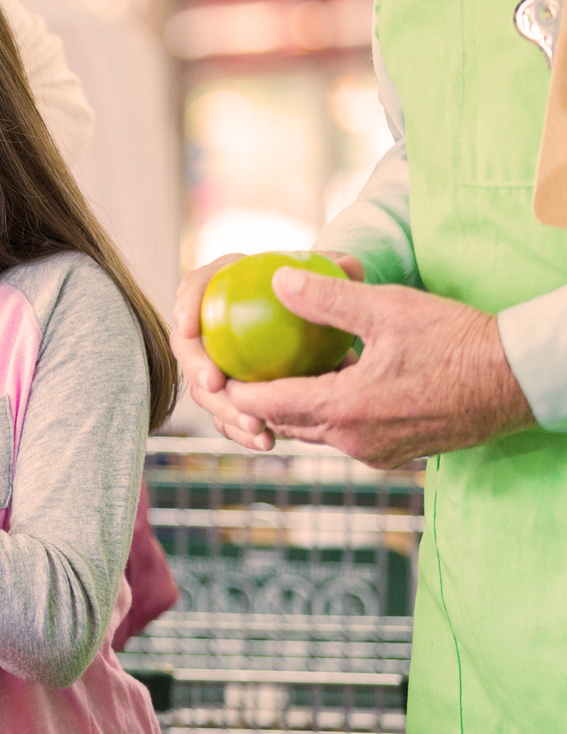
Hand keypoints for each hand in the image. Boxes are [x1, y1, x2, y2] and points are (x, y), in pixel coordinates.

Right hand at [172, 251, 363, 450]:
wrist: (324, 324)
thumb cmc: (323, 290)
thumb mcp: (335, 276)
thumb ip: (341, 270)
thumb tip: (347, 267)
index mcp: (224, 287)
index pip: (193, 289)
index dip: (185, 307)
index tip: (190, 329)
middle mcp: (212, 326)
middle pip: (189, 348)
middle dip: (195, 368)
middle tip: (215, 384)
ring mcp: (219, 362)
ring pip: (205, 389)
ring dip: (223, 409)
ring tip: (254, 424)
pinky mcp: (234, 392)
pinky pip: (229, 414)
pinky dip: (243, 429)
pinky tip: (268, 441)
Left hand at [225, 272, 535, 468]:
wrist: (518, 380)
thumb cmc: (457, 341)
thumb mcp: (388, 309)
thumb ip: (327, 300)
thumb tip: (279, 280)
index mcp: (343, 409)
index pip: (264, 406)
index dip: (233, 388)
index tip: (215, 368)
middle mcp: (354, 440)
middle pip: (284, 423)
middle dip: (258, 400)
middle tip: (240, 368)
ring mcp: (376, 452)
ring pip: (315, 431)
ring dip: (296, 406)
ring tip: (280, 371)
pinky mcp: (396, 453)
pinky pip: (346, 435)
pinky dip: (330, 412)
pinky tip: (333, 379)